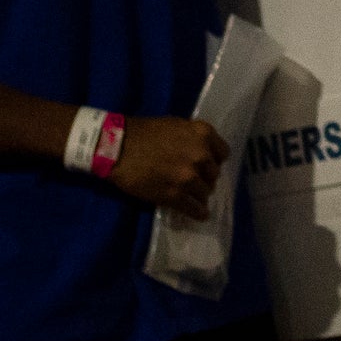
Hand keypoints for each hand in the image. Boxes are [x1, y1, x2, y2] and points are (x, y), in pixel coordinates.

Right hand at [105, 115, 227, 216]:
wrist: (117, 147)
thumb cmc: (143, 132)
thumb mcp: (176, 125)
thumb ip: (194, 138)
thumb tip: (203, 153)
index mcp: (202, 134)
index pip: (223, 153)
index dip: (215, 160)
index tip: (208, 165)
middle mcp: (200, 155)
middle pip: (214, 174)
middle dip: (206, 178)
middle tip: (195, 181)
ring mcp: (188, 177)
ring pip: (205, 192)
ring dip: (200, 195)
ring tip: (194, 198)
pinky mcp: (174, 195)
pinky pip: (193, 208)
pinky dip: (198, 212)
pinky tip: (200, 215)